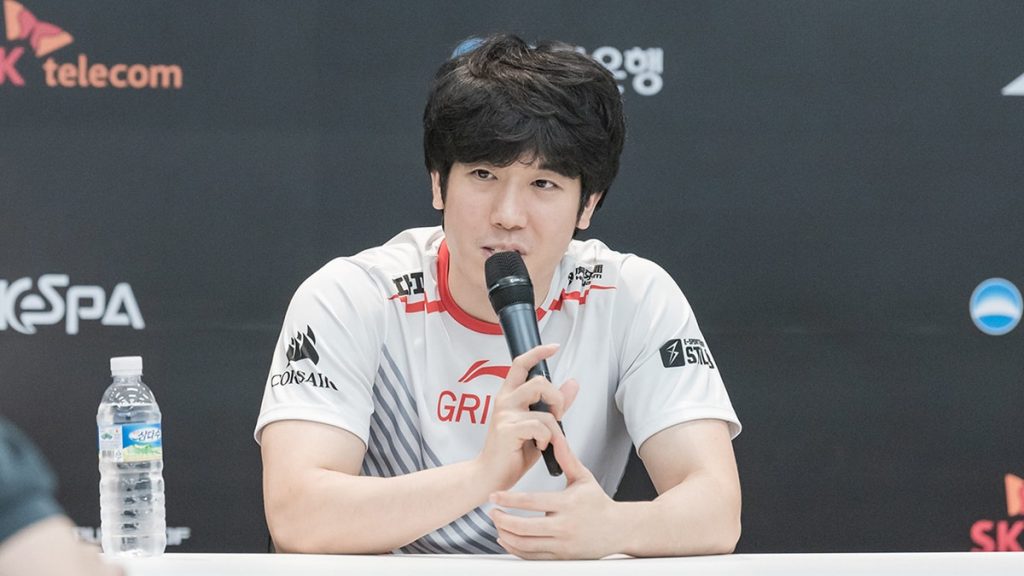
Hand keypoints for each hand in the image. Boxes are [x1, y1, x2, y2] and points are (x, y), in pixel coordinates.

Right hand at [475, 343, 578, 491]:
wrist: (491, 475)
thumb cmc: (513, 451)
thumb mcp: (538, 425)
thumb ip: (554, 404)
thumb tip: (572, 383)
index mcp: (509, 396)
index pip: (521, 364)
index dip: (537, 352)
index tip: (553, 347)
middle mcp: (504, 401)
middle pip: (539, 382)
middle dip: (557, 399)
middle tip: (558, 416)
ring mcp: (504, 415)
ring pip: (543, 407)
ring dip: (555, 426)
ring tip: (547, 438)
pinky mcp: (507, 430)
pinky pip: (540, 426)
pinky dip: (546, 438)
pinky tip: (539, 446)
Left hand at [489, 432, 618, 559]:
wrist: (618, 530)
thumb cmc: (599, 503)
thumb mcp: (583, 477)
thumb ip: (567, 458)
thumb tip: (556, 437)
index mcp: (567, 504)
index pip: (531, 502)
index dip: (509, 499)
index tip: (494, 496)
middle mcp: (563, 526)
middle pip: (523, 527)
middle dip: (502, 520)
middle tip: (492, 512)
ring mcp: (562, 544)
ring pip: (525, 545)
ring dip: (505, 535)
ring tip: (497, 524)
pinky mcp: (561, 557)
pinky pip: (532, 556)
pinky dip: (515, 549)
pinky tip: (507, 540)